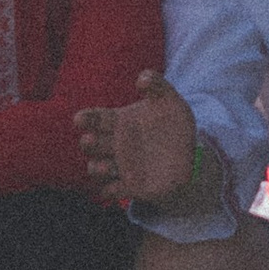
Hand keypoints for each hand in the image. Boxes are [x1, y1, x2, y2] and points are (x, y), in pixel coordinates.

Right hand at [77, 73, 201, 209]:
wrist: (188, 156)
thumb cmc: (173, 125)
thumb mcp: (169, 101)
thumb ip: (156, 85)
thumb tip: (141, 78)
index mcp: (119, 122)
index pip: (95, 119)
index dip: (86, 119)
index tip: (80, 119)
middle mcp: (115, 144)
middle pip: (91, 144)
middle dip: (89, 143)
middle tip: (91, 141)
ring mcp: (120, 166)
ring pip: (96, 168)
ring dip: (96, 168)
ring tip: (103, 167)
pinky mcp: (129, 186)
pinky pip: (111, 191)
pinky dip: (108, 191)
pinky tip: (111, 189)